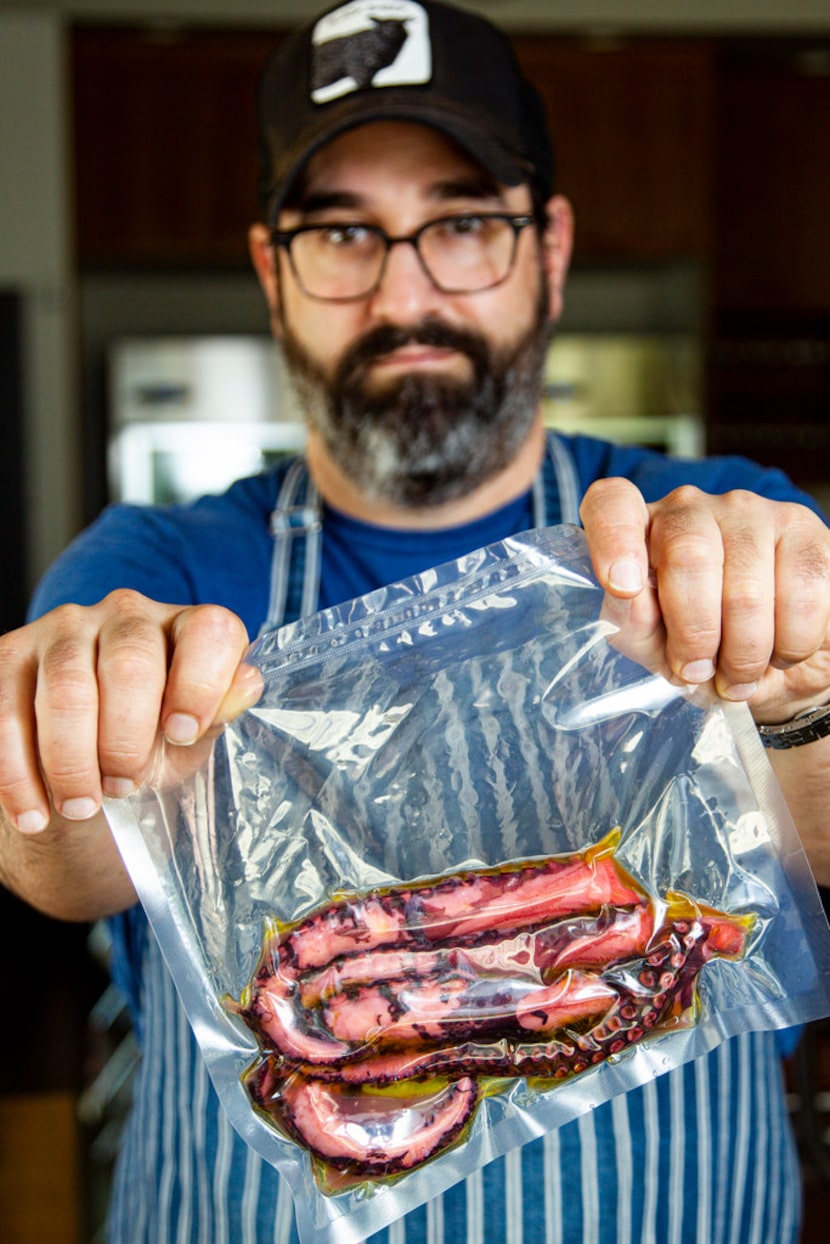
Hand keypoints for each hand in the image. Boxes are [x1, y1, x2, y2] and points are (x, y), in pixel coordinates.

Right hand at [0, 590, 262, 834]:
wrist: (81, 775)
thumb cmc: (149, 750)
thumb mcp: (189, 743)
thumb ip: (215, 715)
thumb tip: (247, 683)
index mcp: (186, 628)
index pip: (210, 631)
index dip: (200, 683)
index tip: (182, 736)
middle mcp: (126, 614)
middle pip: (131, 662)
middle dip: (127, 738)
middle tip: (124, 788)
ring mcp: (63, 629)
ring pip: (66, 689)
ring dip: (71, 761)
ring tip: (81, 807)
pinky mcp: (8, 654)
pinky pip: (6, 711)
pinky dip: (18, 774)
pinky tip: (34, 813)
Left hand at [579, 480, 829, 723]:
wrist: (773, 663)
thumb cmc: (699, 651)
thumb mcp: (653, 648)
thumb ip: (631, 622)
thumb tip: (630, 599)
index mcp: (640, 531)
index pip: (612, 503)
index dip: (613, 539)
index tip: (622, 587)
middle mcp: (691, 508)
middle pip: (688, 556)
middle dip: (694, 633)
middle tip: (698, 671)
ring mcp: (751, 512)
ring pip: (746, 589)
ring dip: (744, 652)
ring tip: (739, 674)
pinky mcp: (804, 530)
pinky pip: (801, 595)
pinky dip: (790, 644)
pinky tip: (781, 652)